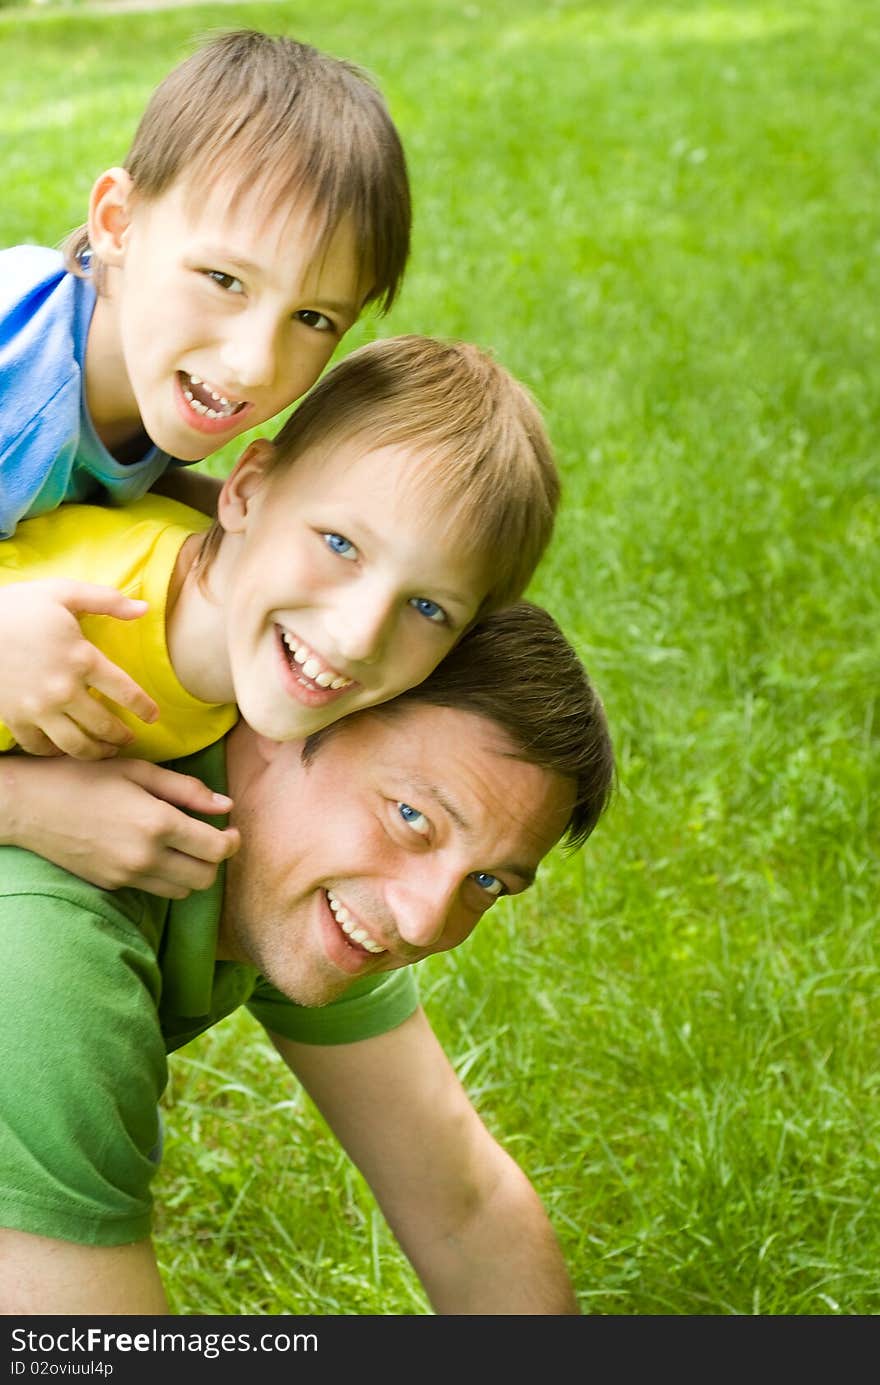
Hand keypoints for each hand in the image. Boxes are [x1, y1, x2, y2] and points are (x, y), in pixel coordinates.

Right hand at [0, 579, 159, 757]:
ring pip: (76, 745)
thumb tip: (144, 608)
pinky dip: (57, 753)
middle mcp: (63, 690)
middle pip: (104, 726)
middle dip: (122, 736)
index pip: (126, 692)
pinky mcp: (14, 718)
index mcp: (82, 658)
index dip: (144, 708)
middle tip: (130, 739)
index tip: (153, 717)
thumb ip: (106, 600)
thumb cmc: (17, 607)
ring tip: (106, 751)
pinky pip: (41, 747)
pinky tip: (65, 749)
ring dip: (97, 752)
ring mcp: (37, 708)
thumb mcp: (62, 592)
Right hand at [0, 756, 240, 897]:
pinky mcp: (112, 885)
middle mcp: (146, 857)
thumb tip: (225, 806)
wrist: (29, 806)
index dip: (233, 841)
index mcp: (157, 823)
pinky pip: (155, 890)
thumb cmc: (83, 777)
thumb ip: (186, 789)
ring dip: (192, 872)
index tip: (230, 828)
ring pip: (182, 890)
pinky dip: (166, 877)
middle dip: (215, 860)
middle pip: (205, 878)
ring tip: (183, 846)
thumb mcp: (137, 771)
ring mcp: (127, 876)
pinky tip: (156, 853)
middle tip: (210, 838)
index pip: (217, 849)